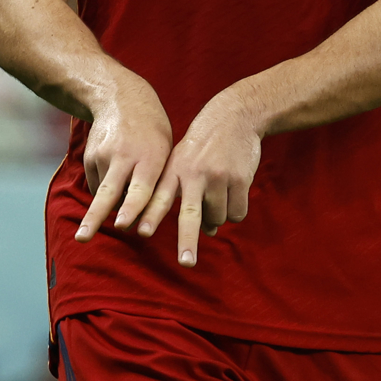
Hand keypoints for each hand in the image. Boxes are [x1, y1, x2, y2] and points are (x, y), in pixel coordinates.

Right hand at [76, 76, 171, 244]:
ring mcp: (103, 156)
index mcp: (151, 158)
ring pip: (103, 195)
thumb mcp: (165, 153)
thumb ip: (157, 185)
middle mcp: (124, 157)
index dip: (132, 208)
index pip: (140, 189)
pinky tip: (115, 176)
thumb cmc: (153, 135)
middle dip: (95, 217)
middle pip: (108, 193)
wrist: (122, 99)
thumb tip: (146, 223)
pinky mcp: (89, 157)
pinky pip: (96, 186)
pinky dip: (105, 191)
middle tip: (82, 238)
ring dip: (111, 206)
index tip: (123, 225)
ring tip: (122, 193)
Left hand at [140, 87, 263, 267]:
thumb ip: (188, 199)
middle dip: (187, 242)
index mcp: (173, 171)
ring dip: (219, 216)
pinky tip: (235, 191)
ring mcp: (217, 176)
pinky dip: (236, 211)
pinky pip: (237, 213)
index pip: (159, 198)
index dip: (151, 216)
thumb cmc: (204, 147)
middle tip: (186, 264)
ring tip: (220, 192)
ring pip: (218, 218)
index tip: (141, 232)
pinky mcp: (239, 179)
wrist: (234, 116)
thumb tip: (208, 231)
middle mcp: (193, 174)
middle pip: (189, 215)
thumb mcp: (186, 166)